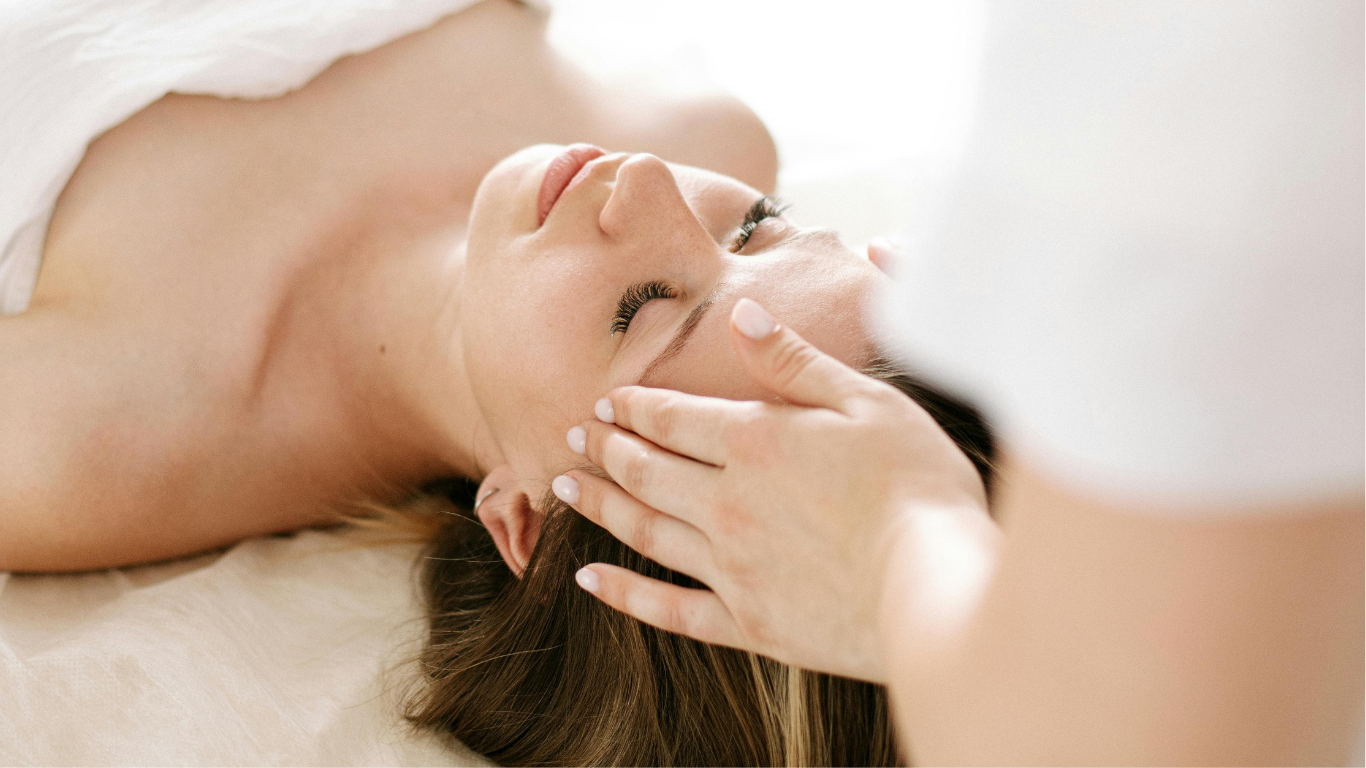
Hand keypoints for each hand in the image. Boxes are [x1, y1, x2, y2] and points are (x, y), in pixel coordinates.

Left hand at [552, 298, 988, 680]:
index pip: (672, 418)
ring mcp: (731, 567)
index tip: (606, 402)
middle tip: (574, 436)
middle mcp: (726, 502)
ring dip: (599, 505)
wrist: (936, 587)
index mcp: (755, 442)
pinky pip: (668, 609)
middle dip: (606, 448)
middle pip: (646, 470)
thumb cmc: (917, 486)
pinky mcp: (747, 623)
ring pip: (644, 530)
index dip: (634, 407)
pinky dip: (624, 595)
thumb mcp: (866, 401)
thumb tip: (740, 314)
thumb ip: (794, 361)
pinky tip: (590, 580)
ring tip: (565, 488)